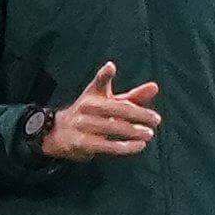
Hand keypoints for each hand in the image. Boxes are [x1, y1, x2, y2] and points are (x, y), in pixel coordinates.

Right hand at [41, 61, 161, 158]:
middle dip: (138, 114)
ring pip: (112, 127)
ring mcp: (82, 125)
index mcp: (93, 94)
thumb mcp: (109, 103)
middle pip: (116, 108)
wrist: (58, 134)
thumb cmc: (92, 115)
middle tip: (156, 120)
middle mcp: (86, 107)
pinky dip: (125, 147)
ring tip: (149, 133)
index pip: (98, 82)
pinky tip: (139, 146)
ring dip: (134, 131)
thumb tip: (154, 87)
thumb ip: (133, 97)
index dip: (104, 75)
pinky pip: (106, 146)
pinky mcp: (81, 143)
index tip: (111, 67)